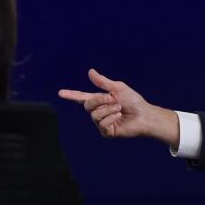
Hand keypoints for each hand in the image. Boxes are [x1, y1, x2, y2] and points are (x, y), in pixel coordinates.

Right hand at [57, 69, 179, 145]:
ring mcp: (101, 123)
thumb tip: (90, 71)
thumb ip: (103, 82)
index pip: (82, 97)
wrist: (144, 115)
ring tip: (120, 109)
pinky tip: (119, 116)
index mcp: (100, 100)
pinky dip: (112, 118)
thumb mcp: (118, 88)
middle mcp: (98, 112)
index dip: (71, 95)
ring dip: (109, 110)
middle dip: (100, 100)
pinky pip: (102, 124)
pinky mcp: (106, 132)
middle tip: (114, 99)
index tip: (60, 93)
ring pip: (95, 115)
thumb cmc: (133, 101)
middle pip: (87, 105)